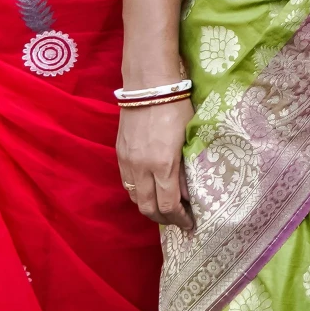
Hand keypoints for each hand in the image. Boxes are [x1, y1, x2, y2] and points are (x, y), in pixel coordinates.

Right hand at [117, 99, 195, 229]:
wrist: (148, 86)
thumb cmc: (176, 107)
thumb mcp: (188, 138)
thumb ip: (186, 168)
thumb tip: (187, 194)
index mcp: (163, 164)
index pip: (168, 205)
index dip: (179, 219)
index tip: (190, 224)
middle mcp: (141, 168)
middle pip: (148, 208)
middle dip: (164, 219)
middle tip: (178, 221)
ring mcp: (127, 162)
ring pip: (135, 197)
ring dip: (149, 207)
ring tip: (165, 208)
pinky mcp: (119, 154)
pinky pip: (127, 183)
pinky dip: (139, 192)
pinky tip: (150, 189)